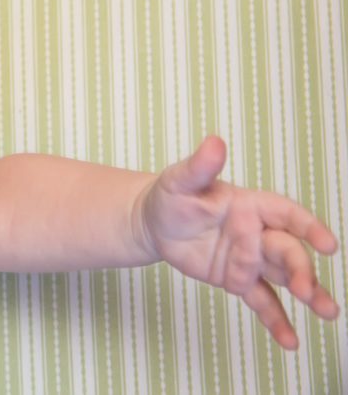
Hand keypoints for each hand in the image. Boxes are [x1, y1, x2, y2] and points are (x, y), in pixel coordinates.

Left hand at [138, 136, 339, 349]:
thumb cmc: (170, 195)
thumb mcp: (180, 180)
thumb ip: (200, 166)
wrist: (154, 223)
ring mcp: (250, 258)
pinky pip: (262, 300)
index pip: (286, 213)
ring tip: (328, 313)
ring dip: (308, 293)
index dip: (308, 226)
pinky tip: (290, 341)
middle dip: (300, 269)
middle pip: (287, 250)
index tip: (327, 244)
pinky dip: (276, 320)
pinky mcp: (238, 280)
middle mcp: (258, 232)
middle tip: (306, 290)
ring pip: (284, 277)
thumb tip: (214, 143)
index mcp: (250, 205)